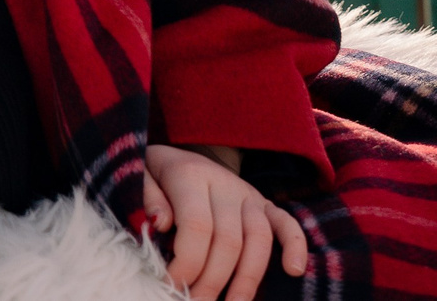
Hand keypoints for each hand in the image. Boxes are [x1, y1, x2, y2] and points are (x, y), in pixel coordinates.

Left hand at [142, 142, 307, 300]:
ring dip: (246, 280)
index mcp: (191, 175)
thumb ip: (147, 197)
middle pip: (228, 240)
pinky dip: (295, 246)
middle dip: (212, 281)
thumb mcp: (140, 174)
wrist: (185, 152)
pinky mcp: (267, 204)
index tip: (171, 284)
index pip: (196, 225)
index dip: (187, 262)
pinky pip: (287, 223)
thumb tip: (161, 224)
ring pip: (258, 240)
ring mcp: (249, 195)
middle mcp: (225, 184)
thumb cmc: (158, 173)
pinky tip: (294, 272)